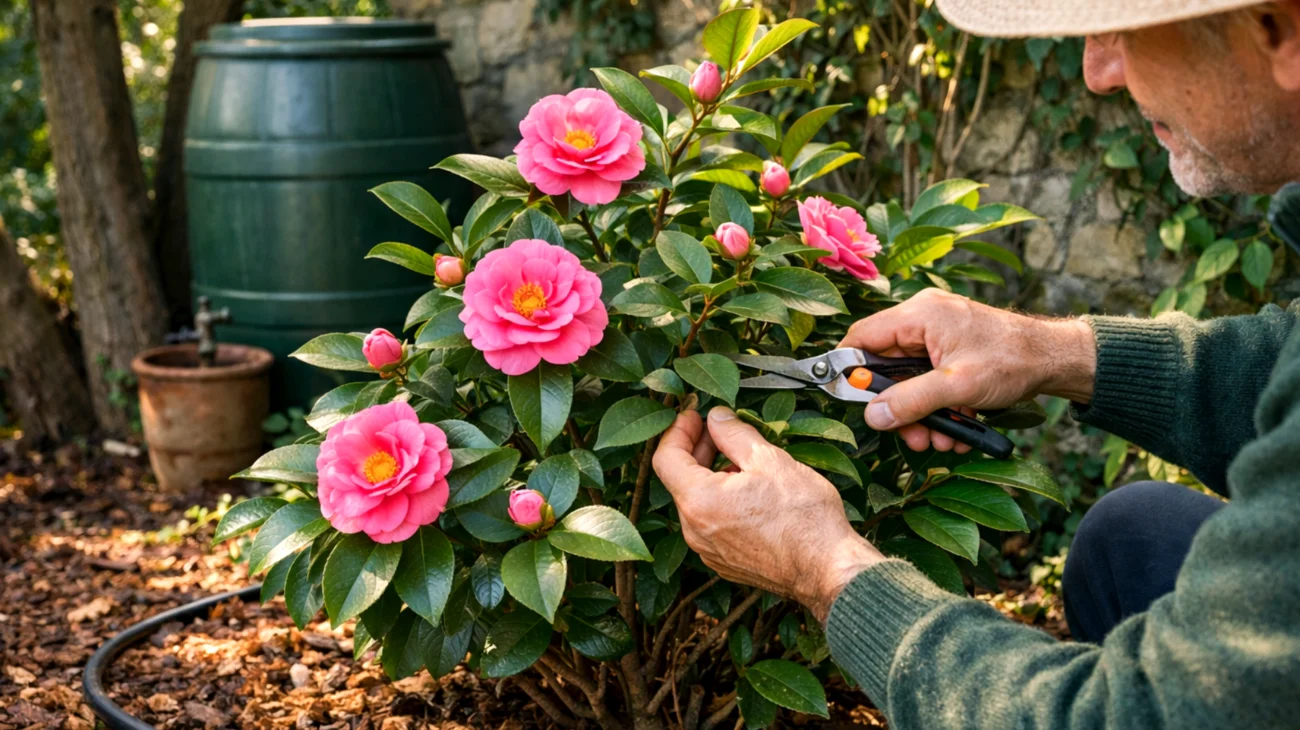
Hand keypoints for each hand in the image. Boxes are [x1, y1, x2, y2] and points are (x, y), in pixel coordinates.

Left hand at [652, 407, 883, 622]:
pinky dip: (720, 502)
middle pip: (680, 480)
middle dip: (697, 450)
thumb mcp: (769, 460)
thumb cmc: (804, 518)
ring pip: (697, 503)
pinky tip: (748, 492)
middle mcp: (695, 531)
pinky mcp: (725, 563)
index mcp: (699, 502)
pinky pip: (711, 525)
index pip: (666, 458)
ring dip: (710, 476)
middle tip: (719, 431)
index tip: (693, 416)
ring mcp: (709, 551)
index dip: (678, 431)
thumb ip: (734, 434)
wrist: (828, 569)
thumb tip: (716, 418)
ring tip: (741, 461)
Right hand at [841, 289, 1095, 451]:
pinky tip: (957, 426)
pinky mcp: (949, 350)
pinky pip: (928, 380)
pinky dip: (938, 406)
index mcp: (919, 314)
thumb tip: (872, 416)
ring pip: (908, 379)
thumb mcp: (957, 386)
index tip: (848, 399)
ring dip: (921, 414)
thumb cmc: (1012, 361)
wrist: (1054, 359)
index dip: (850, 369)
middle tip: (911, 435)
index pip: (862, 337)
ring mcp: (937, 335)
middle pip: (885, 366)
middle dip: (899, 406)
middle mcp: (923, 319)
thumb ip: (910, 401)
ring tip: (943, 437)